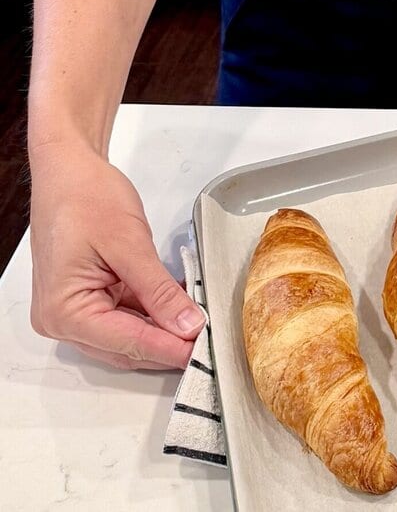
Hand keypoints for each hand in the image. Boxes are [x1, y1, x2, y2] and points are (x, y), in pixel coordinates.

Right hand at [29, 140, 204, 370]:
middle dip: (167, 343)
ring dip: (161, 328)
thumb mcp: (129, 244)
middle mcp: (61, 321)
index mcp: (64, 312)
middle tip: (208, 340)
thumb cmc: (86, 196)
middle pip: (124, 347)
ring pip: (125, 335)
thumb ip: (158, 290)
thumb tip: (187, 324)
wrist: (68, 170)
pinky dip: (150, 311)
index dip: (169, 348)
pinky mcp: (85, 298)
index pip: (127, 343)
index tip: (203, 352)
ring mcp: (71, 311)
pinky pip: (122, 315)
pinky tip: (178, 304)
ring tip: (199, 320)